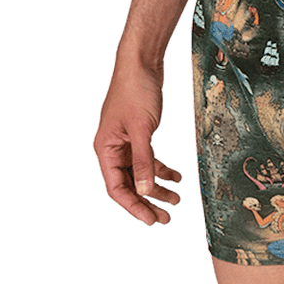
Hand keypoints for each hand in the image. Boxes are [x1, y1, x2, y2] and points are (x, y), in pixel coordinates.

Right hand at [93, 65, 182, 226]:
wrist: (142, 62)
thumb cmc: (136, 90)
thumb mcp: (142, 128)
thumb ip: (143, 160)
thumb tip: (146, 190)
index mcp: (105, 149)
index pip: (117, 188)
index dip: (133, 206)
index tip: (151, 220)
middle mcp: (112, 149)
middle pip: (130, 184)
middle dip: (148, 202)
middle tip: (167, 219)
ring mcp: (126, 142)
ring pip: (141, 173)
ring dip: (158, 187)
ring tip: (177, 201)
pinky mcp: (139, 134)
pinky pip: (149, 159)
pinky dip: (162, 168)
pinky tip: (177, 176)